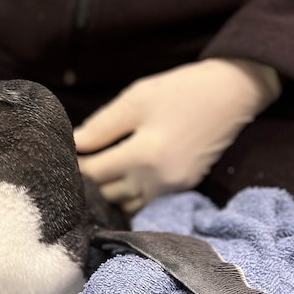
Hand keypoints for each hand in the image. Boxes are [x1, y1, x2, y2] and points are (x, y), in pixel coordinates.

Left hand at [75, 58, 279, 213]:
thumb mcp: (136, 99)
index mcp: (144, 156)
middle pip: (107, 193)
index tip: (61, 156)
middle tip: (73, 166)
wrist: (233, 93)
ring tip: (94, 174)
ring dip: (107, 192)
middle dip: (88, 181)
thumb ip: (102, 126)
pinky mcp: (182, 188)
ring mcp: (172, 188)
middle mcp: (157, 180)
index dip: (75, 165)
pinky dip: (128, 195)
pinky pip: (144, 201)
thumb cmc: (181, 90)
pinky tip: (118, 179)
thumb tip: (73, 145)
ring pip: (124, 203)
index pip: (94, 172)